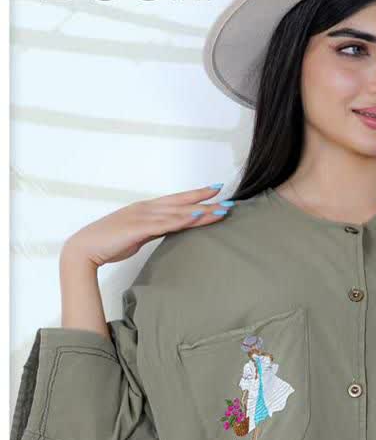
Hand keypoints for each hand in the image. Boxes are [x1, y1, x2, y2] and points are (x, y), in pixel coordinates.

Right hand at [61, 184, 233, 268]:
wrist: (84, 248)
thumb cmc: (108, 243)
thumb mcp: (135, 235)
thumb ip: (152, 230)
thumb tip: (167, 230)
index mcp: (145, 209)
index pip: (175, 200)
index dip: (195, 195)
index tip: (213, 191)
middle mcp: (146, 209)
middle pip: (181, 202)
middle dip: (205, 200)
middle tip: (227, 198)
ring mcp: (143, 217)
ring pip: (178, 212)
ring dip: (202, 211)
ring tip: (222, 209)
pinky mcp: (139, 228)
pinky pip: (166, 223)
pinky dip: (183, 219)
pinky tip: (197, 216)